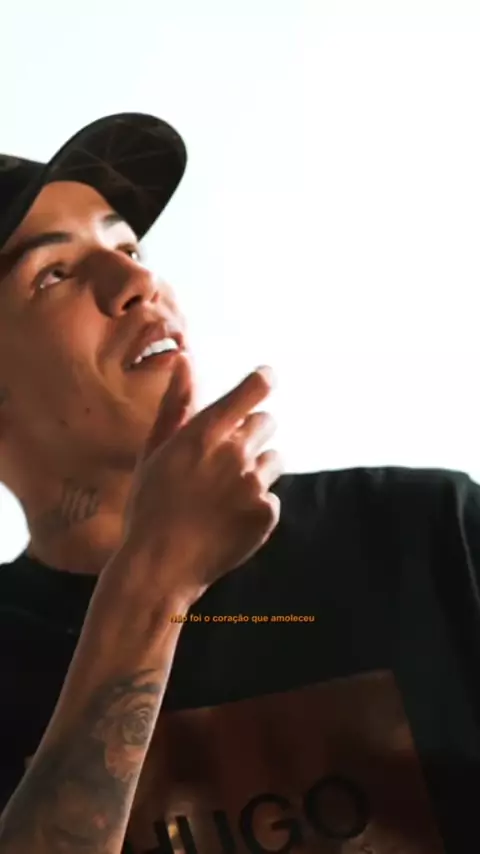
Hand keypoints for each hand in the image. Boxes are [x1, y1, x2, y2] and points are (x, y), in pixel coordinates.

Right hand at [123, 355, 282, 602]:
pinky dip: (257, 506)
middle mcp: (233, 453)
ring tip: (224, 495)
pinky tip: (229, 520)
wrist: (160, 566)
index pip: (252, 390)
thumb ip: (176, 404)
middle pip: (267, 423)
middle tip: (226, 459)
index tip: (266, 378)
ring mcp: (253, 484)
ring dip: (257, 469)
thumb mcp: (156, 451)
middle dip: (252, 433)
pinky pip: (272, 497)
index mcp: (204, 433)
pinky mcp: (266, 513)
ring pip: (273, 459)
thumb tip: (186, 360)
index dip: (263, 380)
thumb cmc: (151, 505)